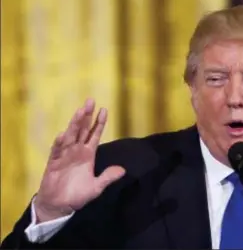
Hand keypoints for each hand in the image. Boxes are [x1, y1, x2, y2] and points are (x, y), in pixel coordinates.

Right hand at [34, 99, 124, 222]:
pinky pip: (57, 151)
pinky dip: (60, 143)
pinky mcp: (53, 163)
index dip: (99, 123)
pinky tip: (64, 135)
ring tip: (80, 111)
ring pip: (71, 136)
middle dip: (86, 116)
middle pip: (82, 130)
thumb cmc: (77, 195)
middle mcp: (77, 151)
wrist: (59, 206)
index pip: (94, 135)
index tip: (104, 109)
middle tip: (91, 101)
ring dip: (75, 124)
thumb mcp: (96, 187)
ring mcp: (65, 155)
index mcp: (88, 154)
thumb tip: (123, 170)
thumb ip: (108, 177)